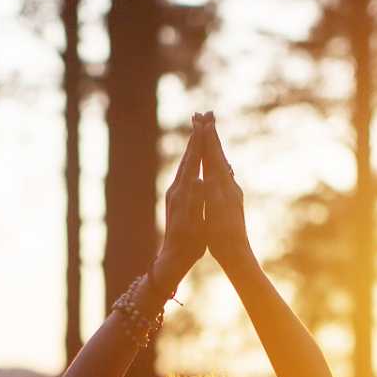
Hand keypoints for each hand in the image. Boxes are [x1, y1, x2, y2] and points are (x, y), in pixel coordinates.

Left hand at [152, 124, 205, 287]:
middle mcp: (176, 189)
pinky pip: (185, 174)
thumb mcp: (194, 222)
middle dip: (195, 138)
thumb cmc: (188, 243)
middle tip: (200, 117)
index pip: (193, 161)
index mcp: (183, 192)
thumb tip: (198, 179)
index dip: (199, 142)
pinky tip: (193, 161)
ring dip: (192, 147)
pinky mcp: (176, 200)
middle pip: (187, 157)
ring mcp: (175, 194)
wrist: (173, 258)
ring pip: (185, 164)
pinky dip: (191, 162)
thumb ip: (196, 199)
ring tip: (198, 133)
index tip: (204, 123)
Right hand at [198, 115, 254, 274]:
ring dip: (214, 145)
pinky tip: (215, 160)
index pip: (213, 159)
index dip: (207, 139)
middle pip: (219, 155)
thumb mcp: (215, 219)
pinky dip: (216, 160)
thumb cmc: (223, 239)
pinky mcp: (230, 198)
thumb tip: (208, 178)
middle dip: (211, 135)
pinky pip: (221, 172)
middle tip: (205, 114)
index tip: (202, 121)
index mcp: (223, 189)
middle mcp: (229, 187)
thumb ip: (212, 197)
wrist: (237, 254)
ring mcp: (231, 192)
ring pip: (221, 162)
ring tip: (208, 130)